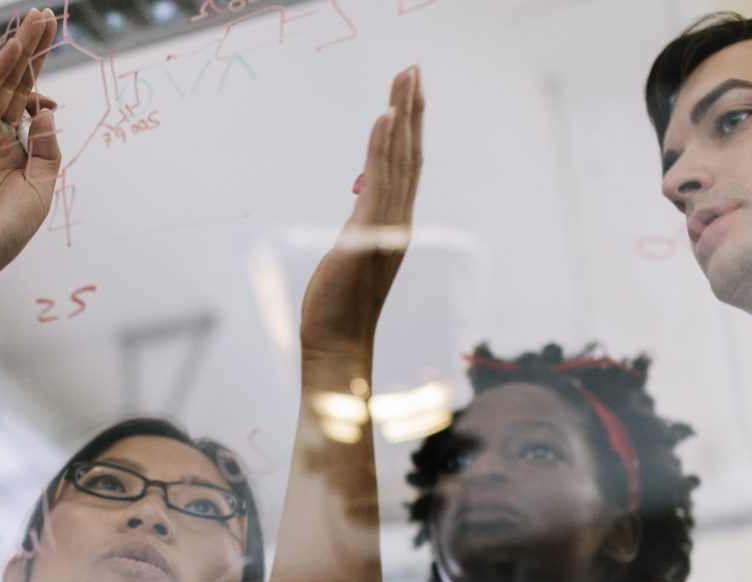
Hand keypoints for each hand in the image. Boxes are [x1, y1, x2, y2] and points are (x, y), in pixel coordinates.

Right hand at [0, 9, 61, 293]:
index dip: (42, 75)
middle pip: (18, 84)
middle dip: (33, 51)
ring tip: (35, 22)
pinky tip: (13, 50)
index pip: (32, 102)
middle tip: (45, 18)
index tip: (53, 46)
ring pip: (2, 84)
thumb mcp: (41, 189)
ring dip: (19, 51)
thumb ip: (47, 149)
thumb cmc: (2, 233)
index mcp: (18, 151)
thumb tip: (47, 111)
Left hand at [300, 65, 423, 352]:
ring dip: (402, 115)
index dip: (410, 126)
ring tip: (405, 77)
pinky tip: (385, 118)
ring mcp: (387, 226)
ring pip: (400, 159)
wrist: (337, 343)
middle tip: (414, 68)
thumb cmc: (338, 307)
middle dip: (413, 108)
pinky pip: (381, 182)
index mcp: (393, 224)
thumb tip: (361, 213)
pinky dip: (384, 147)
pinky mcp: (369, 233)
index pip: (406, 165)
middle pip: (410, 153)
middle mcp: (398, 220)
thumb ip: (360, 232)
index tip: (408, 91)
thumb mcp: (350, 257)